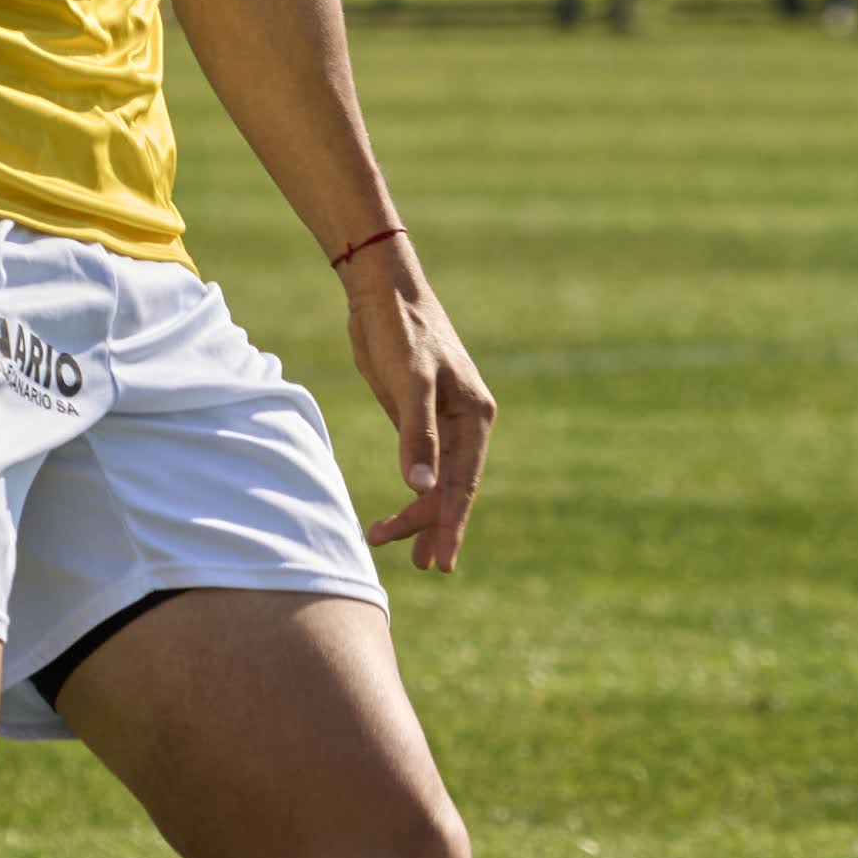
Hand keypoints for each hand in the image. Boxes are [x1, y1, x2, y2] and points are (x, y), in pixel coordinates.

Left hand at [342, 244, 494, 574]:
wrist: (382, 292)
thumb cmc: (402, 331)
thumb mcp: (409, 383)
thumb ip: (416, 436)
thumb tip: (419, 489)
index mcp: (475, 417)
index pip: (463, 484)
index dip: (451, 524)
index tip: (441, 561)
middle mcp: (465, 423)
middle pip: (452, 487)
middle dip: (434, 526)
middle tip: (420, 565)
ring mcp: (442, 421)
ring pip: (436, 480)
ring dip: (419, 514)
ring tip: (398, 548)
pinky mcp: (418, 417)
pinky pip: (420, 464)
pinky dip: (411, 490)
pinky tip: (398, 513)